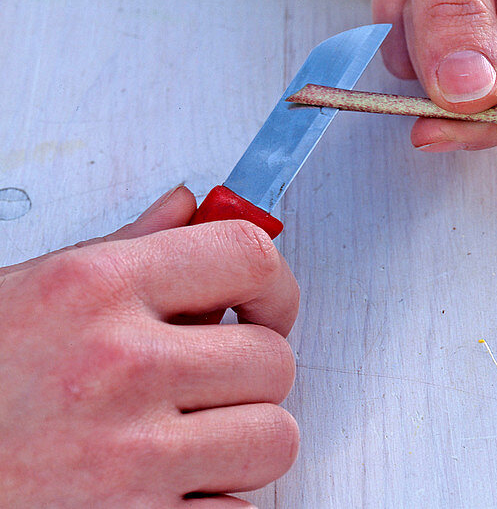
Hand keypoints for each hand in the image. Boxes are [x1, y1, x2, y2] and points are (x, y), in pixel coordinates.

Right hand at [0, 186, 299, 507]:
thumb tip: (190, 206)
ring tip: (189, 438)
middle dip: (251, 373)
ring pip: (271, 438)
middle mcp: (120, 365)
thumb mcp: (32, 289)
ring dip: (241, 442)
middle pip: (272, 359)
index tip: (265, 304)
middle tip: (211, 383)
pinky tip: (167, 489)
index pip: (249, 255)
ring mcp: (127, 456)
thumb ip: (127, 246)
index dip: (275, 283)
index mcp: (98, 289)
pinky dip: (215, 506)